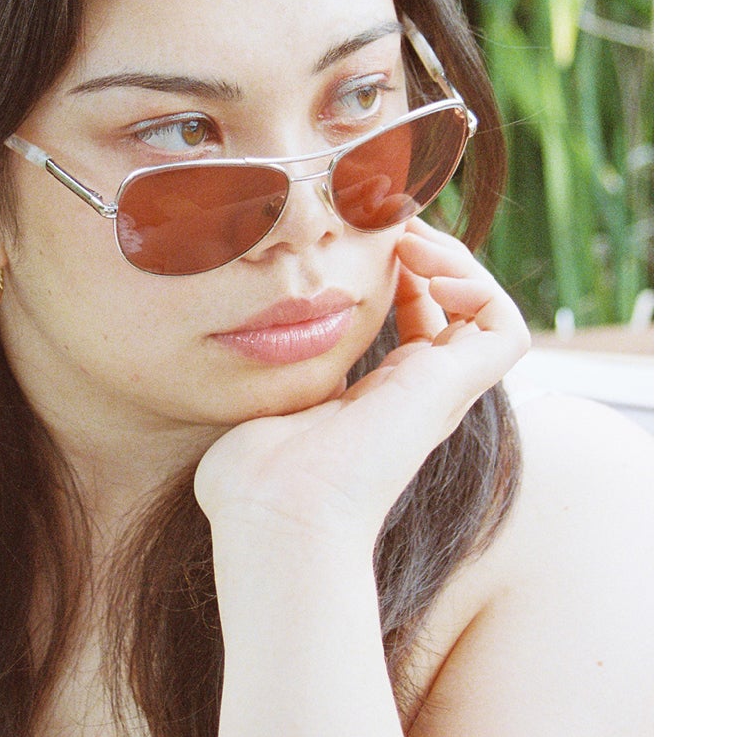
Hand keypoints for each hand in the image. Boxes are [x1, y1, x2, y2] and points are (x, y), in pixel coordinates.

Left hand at [193, 218, 529, 542]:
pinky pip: (504, 328)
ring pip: (484, 315)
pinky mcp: (453, 390)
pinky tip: (426, 270)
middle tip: (386, 224)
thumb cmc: (252, 479)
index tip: (356, 244)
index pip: (411, 325)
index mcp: (373, 400)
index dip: (395, 277)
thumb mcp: (254, 404)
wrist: (276, 511)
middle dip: (427, 257)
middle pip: (452, 311)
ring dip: (456, 263)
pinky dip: (478, 288)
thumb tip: (233, 348)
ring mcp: (437, 393)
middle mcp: (413, 396)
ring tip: (407, 239)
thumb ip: (257, 376)